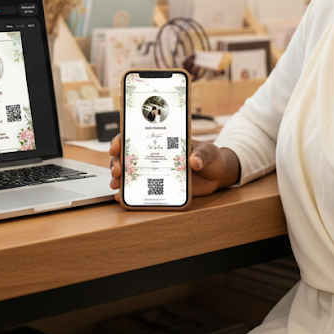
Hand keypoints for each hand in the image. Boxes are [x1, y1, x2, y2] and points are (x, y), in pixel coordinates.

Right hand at [108, 134, 240, 197]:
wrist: (217, 174)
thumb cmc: (211, 157)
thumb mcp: (208, 151)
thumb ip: (202, 155)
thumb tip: (193, 162)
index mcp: (163, 141)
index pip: (137, 136)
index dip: (122, 140)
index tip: (116, 147)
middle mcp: (155, 155)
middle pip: (128, 155)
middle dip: (117, 161)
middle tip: (117, 170)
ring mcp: (156, 171)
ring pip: (130, 172)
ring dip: (119, 178)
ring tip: (116, 185)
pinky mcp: (160, 186)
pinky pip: (141, 189)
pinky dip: (129, 193)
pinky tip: (121, 197)